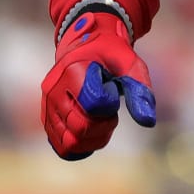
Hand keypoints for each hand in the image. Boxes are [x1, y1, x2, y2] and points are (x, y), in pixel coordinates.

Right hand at [41, 9, 156, 159]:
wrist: (84, 46)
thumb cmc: (109, 55)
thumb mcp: (130, 64)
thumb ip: (140, 89)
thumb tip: (148, 121)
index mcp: (73, 70)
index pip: (95, 104)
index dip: (111, 104)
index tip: (112, 91)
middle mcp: (54, 89)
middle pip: (81, 127)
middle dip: (104, 124)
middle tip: (110, 109)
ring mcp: (47, 106)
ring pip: (70, 142)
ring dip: (94, 137)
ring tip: (101, 119)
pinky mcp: (46, 119)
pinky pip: (62, 146)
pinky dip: (82, 145)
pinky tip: (93, 130)